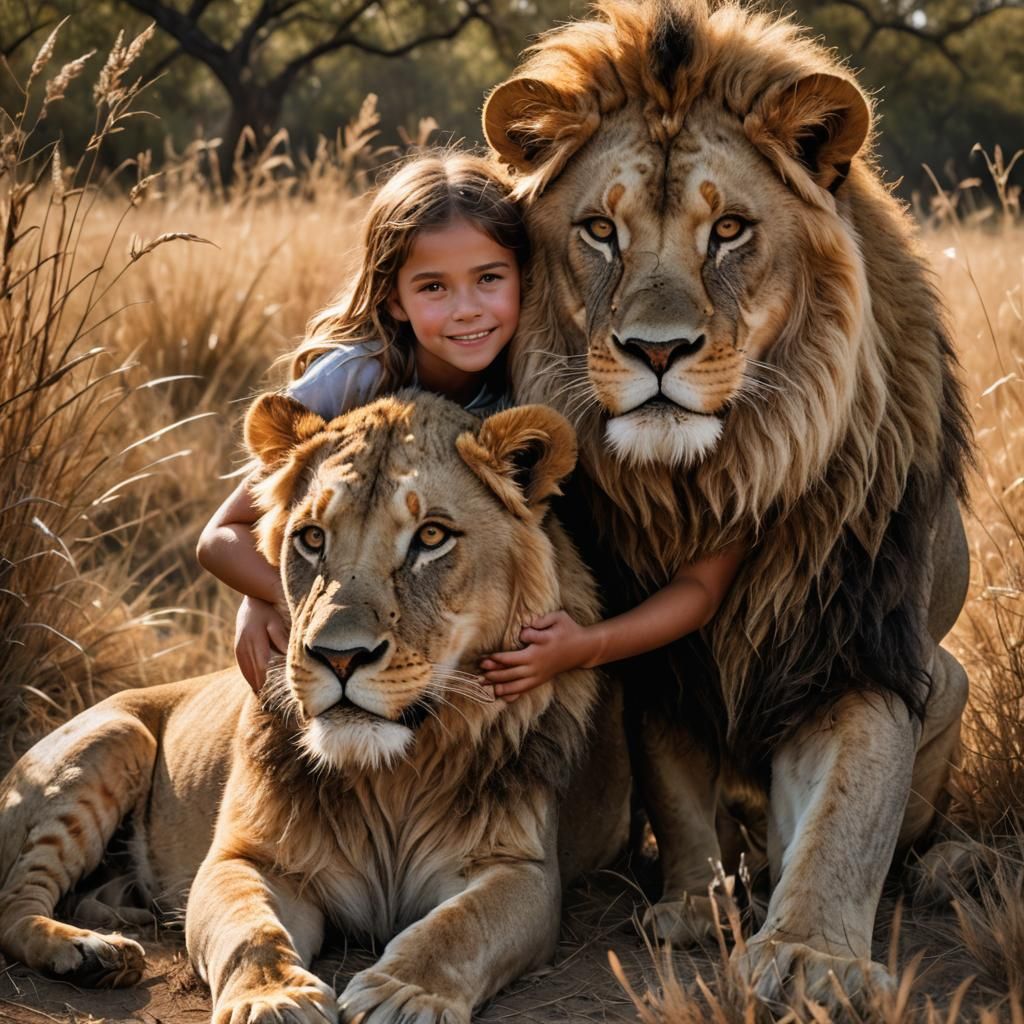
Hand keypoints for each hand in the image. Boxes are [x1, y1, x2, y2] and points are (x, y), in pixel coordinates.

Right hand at [234, 596, 289, 692]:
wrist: (252, 600)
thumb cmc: (269, 611)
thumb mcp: (277, 622)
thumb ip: (281, 640)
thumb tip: (287, 656)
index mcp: (254, 640)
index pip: (261, 666)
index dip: (268, 680)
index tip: (275, 692)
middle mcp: (244, 646)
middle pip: (253, 671)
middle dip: (262, 686)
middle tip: (271, 702)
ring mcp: (239, 647)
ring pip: (246, 671)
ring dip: (255, 683)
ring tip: (263, 697)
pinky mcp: (238, 648)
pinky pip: (243, 666)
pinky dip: (249, 677)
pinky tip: (256, 686)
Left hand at [480, 610, 598, 700]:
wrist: (583, 649)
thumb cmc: (568, 630)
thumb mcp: (558, 618)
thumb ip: (540, 622)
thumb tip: (524, 631)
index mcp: (539, 649)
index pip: (515, 655)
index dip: (499, 657)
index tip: (486, 657)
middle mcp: (537, 664)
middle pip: (511, 671)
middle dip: (494, 672)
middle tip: (480, 671)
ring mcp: (539, 674)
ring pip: (516, 683)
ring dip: (499, 685)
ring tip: (485, 686)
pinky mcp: (541, 680)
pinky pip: (524, 689)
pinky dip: (512, 694)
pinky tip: (501, 696)